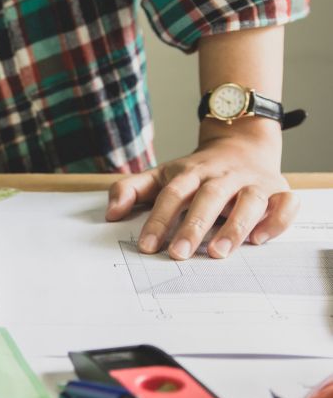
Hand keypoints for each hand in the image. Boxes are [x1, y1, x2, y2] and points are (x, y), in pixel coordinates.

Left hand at [105, 118, 297, 259]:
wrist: (241, 143)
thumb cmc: (196, 171)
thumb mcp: (161, 175)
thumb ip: (131, 190)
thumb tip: (110, 213)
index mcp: (191, 172)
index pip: (172, 195)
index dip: (159, 220)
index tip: (147, 246)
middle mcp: (223, 176)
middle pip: (209, 197)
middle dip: (194, 226)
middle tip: (180, 254)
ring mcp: (253, 182)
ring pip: (249, 201)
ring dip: (235, 226)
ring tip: (219, 253)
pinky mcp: (279, 190)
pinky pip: (286, 203)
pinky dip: (277, 220)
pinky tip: (261, 239)